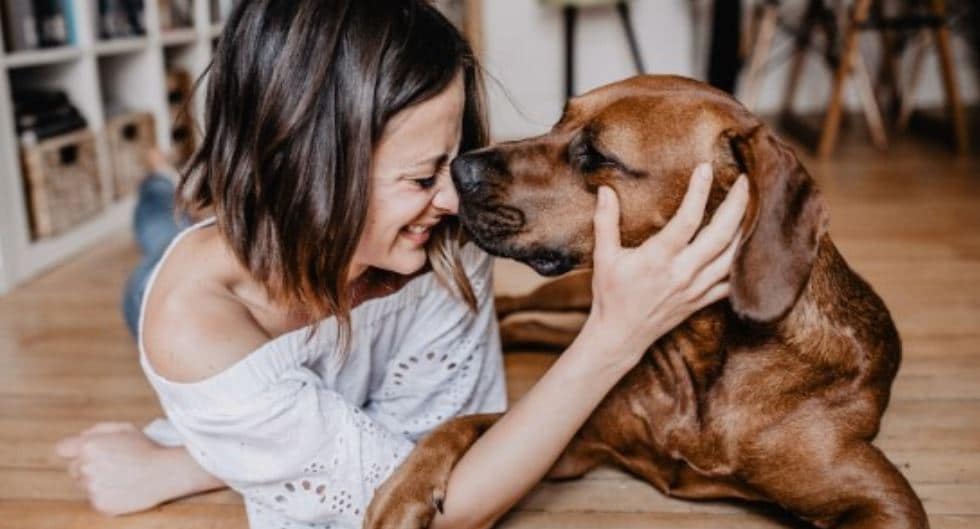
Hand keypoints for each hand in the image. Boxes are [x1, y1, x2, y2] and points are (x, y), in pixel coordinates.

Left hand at [55, 422, 183, 515]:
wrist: (165, 473)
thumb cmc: (146, 448)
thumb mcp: (125, 428)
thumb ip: (98, 430)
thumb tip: (80, 438)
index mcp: (89, 446)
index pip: (62, 449)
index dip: (73, 450)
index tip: (84, 453)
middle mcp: (86, 467)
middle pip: (72, 469)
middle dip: (86, 466)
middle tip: (110, 465)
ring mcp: (92, 488)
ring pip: (83, 485)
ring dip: (96, 481)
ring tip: (120, 476)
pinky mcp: (99, 504)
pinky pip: (94, 499)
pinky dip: (105, 494)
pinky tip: (122, 488)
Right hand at [582, 162, 748, 365]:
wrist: (620, 335)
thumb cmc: (611, 294)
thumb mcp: (603, 257)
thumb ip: (605, 221)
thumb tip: (605, 190)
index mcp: (658, 258)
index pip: (686, 220)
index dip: (698, 192)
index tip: (706, 167)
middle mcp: (682, 273)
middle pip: (721, 236)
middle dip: (737, 205)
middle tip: (745, 181)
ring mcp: (696, 289)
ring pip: (732, 257)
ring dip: (746, 230)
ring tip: (754, 206)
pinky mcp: (701, 301)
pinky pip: (731, 282)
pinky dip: (744, 263)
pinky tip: (752, 245)